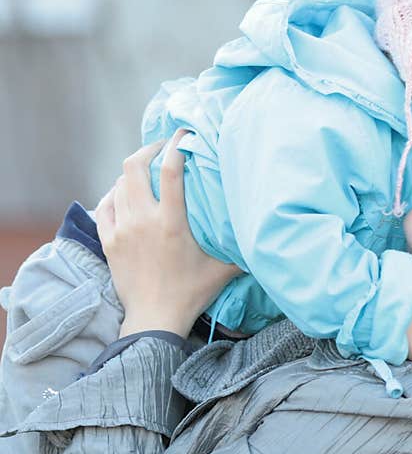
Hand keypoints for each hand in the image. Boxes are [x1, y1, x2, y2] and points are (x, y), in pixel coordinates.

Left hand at [95, 129, 241, 337]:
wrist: (154, 318)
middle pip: (134, 166)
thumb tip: (265, 234)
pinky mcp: (108, 240)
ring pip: (119, 183)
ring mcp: (122, 229)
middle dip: (149, 150)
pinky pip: (105, 205)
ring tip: (148, 172)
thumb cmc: (191, 293)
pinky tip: (124, 194)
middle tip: (163, 148)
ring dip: (132, 172)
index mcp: (172, 222)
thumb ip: (242, 249)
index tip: (185, 135)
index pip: (172, 171)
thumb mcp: (223, 269)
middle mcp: (143, 220)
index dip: (178, 145)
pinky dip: (114, 193)